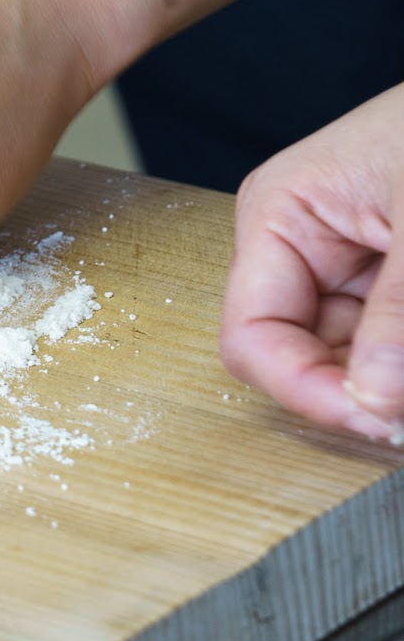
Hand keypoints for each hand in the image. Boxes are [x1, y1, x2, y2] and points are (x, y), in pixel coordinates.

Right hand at [220, 83, 403, 441]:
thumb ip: (398, 314)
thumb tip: (372, 402)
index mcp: (278, 217)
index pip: (252, 335)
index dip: (304, 389)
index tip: (376, 423)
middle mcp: (303, 245)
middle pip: (306, 355)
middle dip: (365, 388)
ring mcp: (353, 261)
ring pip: (360, 358)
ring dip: (398, 376)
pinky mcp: (398, 273)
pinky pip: (394, 339)